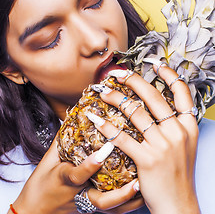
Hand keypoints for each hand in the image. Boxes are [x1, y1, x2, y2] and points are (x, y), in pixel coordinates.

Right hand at [9, 136, 143, 213]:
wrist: (35, 211)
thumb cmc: (40, 185)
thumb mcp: (48, 161)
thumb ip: (62, 141)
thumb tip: (75, 119)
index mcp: (65, 180)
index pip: (79, 173)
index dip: (92, 162)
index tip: (108, 147)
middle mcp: (78, 195)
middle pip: (101, 202)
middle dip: (121, 195)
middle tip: (137, 182)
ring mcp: (86, 205)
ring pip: (110, 210)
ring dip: (128, 201)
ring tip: (143, 188)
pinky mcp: (90, 210)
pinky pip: (111, 211)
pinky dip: (126, 204)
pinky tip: (138, 194)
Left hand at [87, 66, 199, 213]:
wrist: (178, 203)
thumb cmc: (178, 173)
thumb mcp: (183, 145)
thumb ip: (174, 124)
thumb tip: (157, 107)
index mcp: (188, 126)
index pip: (182, 92)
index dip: (169, 75)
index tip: (155, 65)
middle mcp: (177, 131)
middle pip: (153, 97)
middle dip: (133, 81)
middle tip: (119, 74)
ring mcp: (162, 145)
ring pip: (135, 113)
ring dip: (115, 99)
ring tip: (103, 92)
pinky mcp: (147, 159)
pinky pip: (122, 137)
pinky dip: (107, 126)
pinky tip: (96, 118)